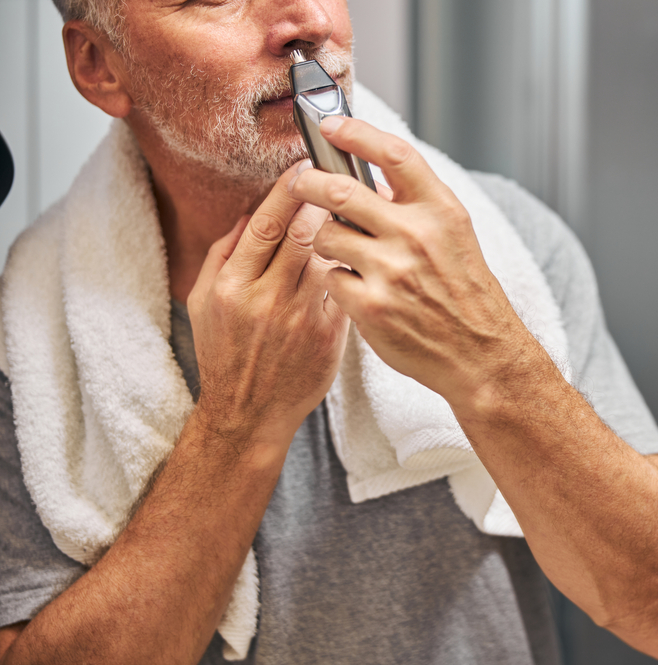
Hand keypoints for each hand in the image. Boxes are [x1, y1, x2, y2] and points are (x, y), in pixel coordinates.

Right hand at [187, 163, 350, 451]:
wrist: (249, 412)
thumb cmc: (225, 353)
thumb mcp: (204, 301)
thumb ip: (222, 254)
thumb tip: (247, 213)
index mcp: (234, 286)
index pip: (266, 223)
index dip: (287, 190)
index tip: (302, 166)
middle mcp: (268, 299)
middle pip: (305, 233)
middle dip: (322, 198)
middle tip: (336, 176)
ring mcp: (303, 318)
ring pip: (332, 256)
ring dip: (343, 227)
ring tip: (353, 206)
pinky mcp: (331, 334)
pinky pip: (346, 286)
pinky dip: (352, 263)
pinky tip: (360, 247)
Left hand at [287, 117, 546, 408]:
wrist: (480, 353)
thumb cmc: (464, 292)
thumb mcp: (454, 236)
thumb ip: (415, 204)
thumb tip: (369, 175)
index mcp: (441, 210)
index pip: (394, 154)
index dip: (356, 132)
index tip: (330, 125)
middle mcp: (417, 235)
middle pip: (341, 190)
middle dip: (310, 183)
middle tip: (300, 183)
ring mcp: (392, 271)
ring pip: (326, 236)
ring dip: (324, 241)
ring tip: (342, 252)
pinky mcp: (371, 306)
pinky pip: (329, 277)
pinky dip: (335, 280)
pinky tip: (356, 289)